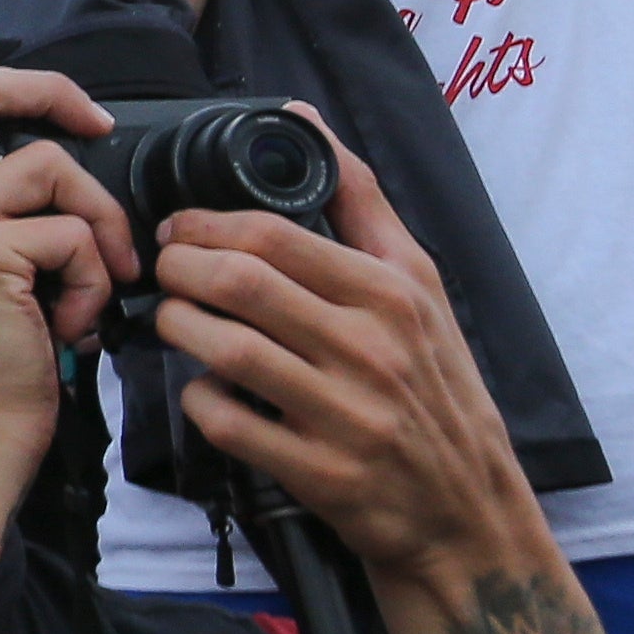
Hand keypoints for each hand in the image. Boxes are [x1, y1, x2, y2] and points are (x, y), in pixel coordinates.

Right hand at [0, 66, 132, 467]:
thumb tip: (62, 156)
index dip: (9, 85)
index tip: (68, 121)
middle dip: (49, 94)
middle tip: (98, 129)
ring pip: (50, 166)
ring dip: (98, 223)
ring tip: (94, 284)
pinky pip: (72, 234)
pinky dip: (96, 281)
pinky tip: (75, 325)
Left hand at [148, 122, 546, 591]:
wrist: (470, 514)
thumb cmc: (437, 387)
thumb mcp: (420, 286)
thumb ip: (358, 199)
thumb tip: (300, 119)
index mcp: (392, 294)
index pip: (271, 235)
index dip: (203, 224)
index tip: (179, 229)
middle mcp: (372, 349)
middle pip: (239, 284)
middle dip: (178, 269)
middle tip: (163, 270)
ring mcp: (347, 415)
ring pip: (226, 350)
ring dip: (178, 326)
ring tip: (172, 318)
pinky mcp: (321, 474)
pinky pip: (229, 422)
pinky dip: (200, 399)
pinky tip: (204, 388)